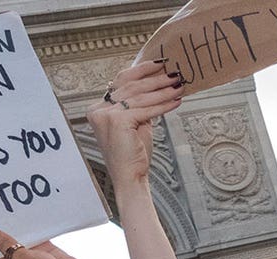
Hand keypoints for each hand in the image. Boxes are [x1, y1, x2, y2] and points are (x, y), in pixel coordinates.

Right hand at [86, 61, 183, 187]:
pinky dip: (163, 105)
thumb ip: (139, 104)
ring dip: (163, 91)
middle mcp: (98, 110)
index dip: (141, 70)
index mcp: (97, 108)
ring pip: (140, 97)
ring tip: (179, 86)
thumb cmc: (133, 153)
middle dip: (156, 80)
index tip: (159, 64)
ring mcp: (106, 116)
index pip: (120, 81)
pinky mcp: (118, 122)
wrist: (129, 177)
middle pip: (131, 87)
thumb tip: (157, 82)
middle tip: (174, 74)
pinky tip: (176, 101)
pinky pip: (146, 109)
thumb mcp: (135, 122)